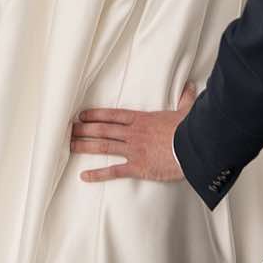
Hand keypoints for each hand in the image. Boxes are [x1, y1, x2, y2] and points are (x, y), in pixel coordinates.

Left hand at [69, 83, 195, 183]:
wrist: (194, 148)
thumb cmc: (190, 130)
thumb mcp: (186, 111)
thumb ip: (185, 99)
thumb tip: (191, 87)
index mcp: (142, 119)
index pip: (113, 115)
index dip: (95, 114)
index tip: (82, 114)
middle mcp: (133, 133)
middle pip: (102, 129)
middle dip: (84, 129)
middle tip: (68, 129)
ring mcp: (133, 150)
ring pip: (103, 146)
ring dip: (85, 146)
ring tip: (70, 145)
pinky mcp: (137, 167)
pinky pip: (114, 171)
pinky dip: (98, 174)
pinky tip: (84, 176)